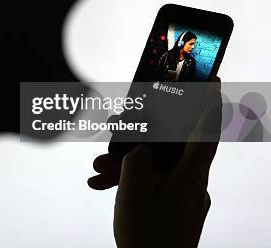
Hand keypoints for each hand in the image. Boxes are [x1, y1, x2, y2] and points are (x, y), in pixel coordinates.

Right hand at [89, 77, 221, 247]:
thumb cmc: (147, 241)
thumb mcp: (133, 195)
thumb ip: (137, 161)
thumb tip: (143, 148)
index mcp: (190, 179)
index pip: (205, 133)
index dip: (210, 104)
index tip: (215, 80)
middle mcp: (192, 185)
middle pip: (170, 147)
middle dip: (141, 135)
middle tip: (116, 125)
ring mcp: (183, 198)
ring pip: (156, 167)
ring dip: (127, 164)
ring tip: (96, 169)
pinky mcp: (173, 209)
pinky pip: (153, 185)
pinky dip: (130, 181)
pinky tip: (102, 186)